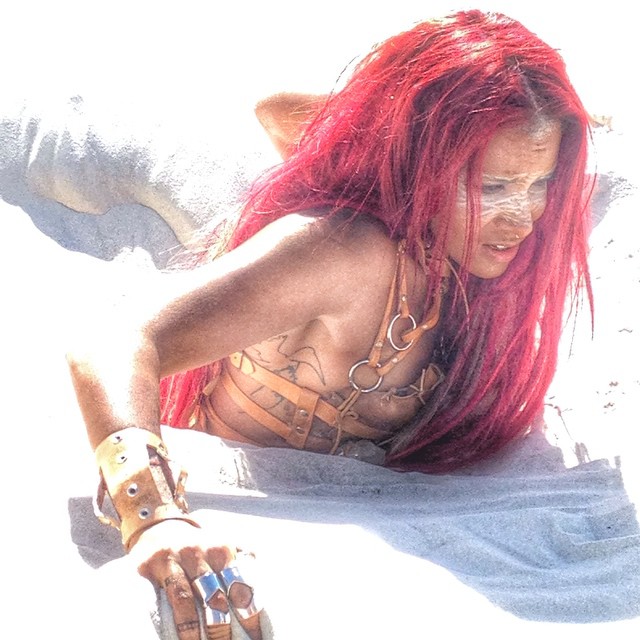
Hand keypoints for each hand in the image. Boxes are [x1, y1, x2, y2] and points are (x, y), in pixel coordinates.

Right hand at [133, 519, 261, 639]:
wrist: (159, 527)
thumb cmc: (198, 547)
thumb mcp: (221, 547)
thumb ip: (243, 561)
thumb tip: (267, 585)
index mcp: (221, 549)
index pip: (240, 586)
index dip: (249, 615)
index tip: (255, 637)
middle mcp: (199, 552)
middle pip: (215, 597)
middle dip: (223, 628)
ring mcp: (174, 558)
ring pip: (187, 601)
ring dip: (195, 631)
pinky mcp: (151, 566)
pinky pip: (163, 599)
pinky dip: (173, 622)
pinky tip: (178, 638)